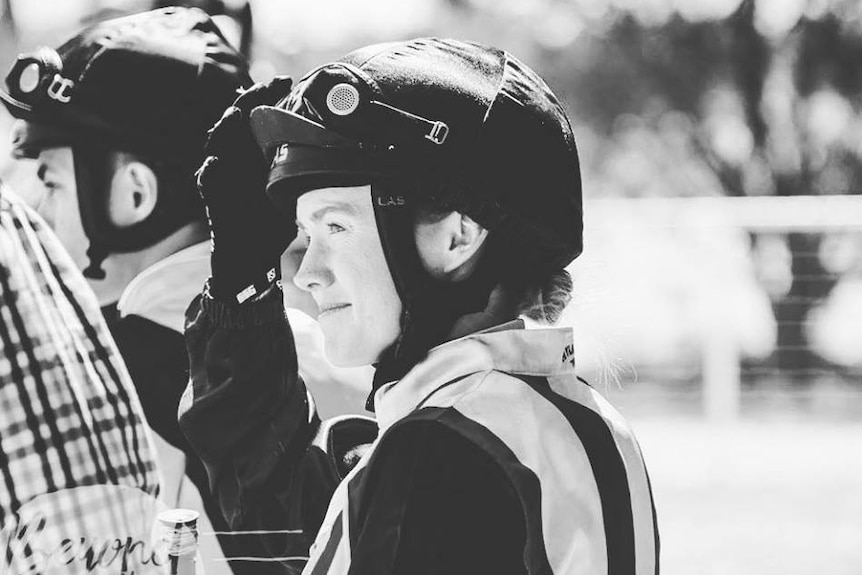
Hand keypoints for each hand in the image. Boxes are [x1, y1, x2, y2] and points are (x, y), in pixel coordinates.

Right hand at [196, 76, 293, 302]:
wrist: (253, 264)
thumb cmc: (272, 229)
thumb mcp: (292, 195)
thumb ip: (302, 173)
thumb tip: (334, 153)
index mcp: (253, 159)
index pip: (258, 120)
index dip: (268, 99)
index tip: (287, 81)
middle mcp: (236, 164)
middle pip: (237, 124)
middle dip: (248, 103)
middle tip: (263, 87)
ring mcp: (223, 181)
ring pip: (217, 147)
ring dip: (225, 130)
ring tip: (235, 115)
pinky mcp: (214, 203)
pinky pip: (206, 184)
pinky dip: (210, 173)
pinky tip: (215, 163)